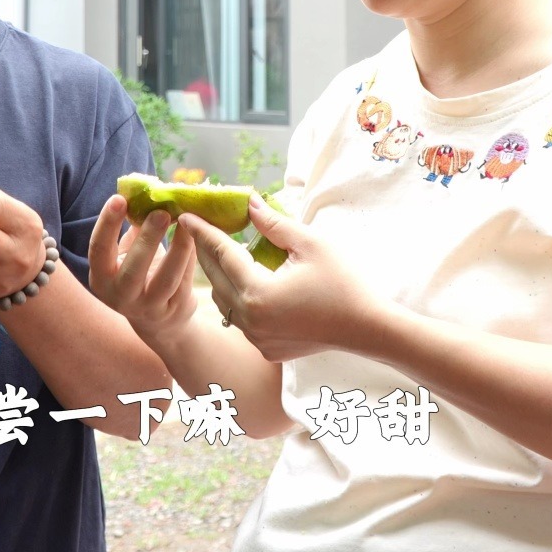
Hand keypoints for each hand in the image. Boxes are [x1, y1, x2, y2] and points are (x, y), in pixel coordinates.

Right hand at [88, 195, 197, 344]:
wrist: (157, 320)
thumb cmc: (138, 273)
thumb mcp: (127, 254)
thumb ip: (132, 227)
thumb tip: (143, 191)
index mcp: (102, 278)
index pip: (98, 250)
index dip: (107, 224)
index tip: (119, 198)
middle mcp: (121, 296)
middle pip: (133, 269)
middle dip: (147, 239)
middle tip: (161, 212)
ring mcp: (149, 306)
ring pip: (166, 279)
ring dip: (178, 248)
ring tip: (186, 223)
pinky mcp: (174, 309)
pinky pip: (185, 280)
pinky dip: (191, 257)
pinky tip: (197, 237)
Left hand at [182, 196, 382, 362]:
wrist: (365, 326)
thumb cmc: (342, 282)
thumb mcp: (309, 243)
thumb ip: (273, 223)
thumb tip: (248, 203)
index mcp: (258, 292)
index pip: (223, 254)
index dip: (204, 232)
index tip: (186, 217)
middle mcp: (251, 320)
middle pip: (216, 280)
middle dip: (203, 253)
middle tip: (195, 231)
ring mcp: (257, 338)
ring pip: (225, 302)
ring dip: (219, 278)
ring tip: (216, 254)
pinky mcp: (266, 348)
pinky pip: (241, 320)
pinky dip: (237, 300)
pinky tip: (242, 284)